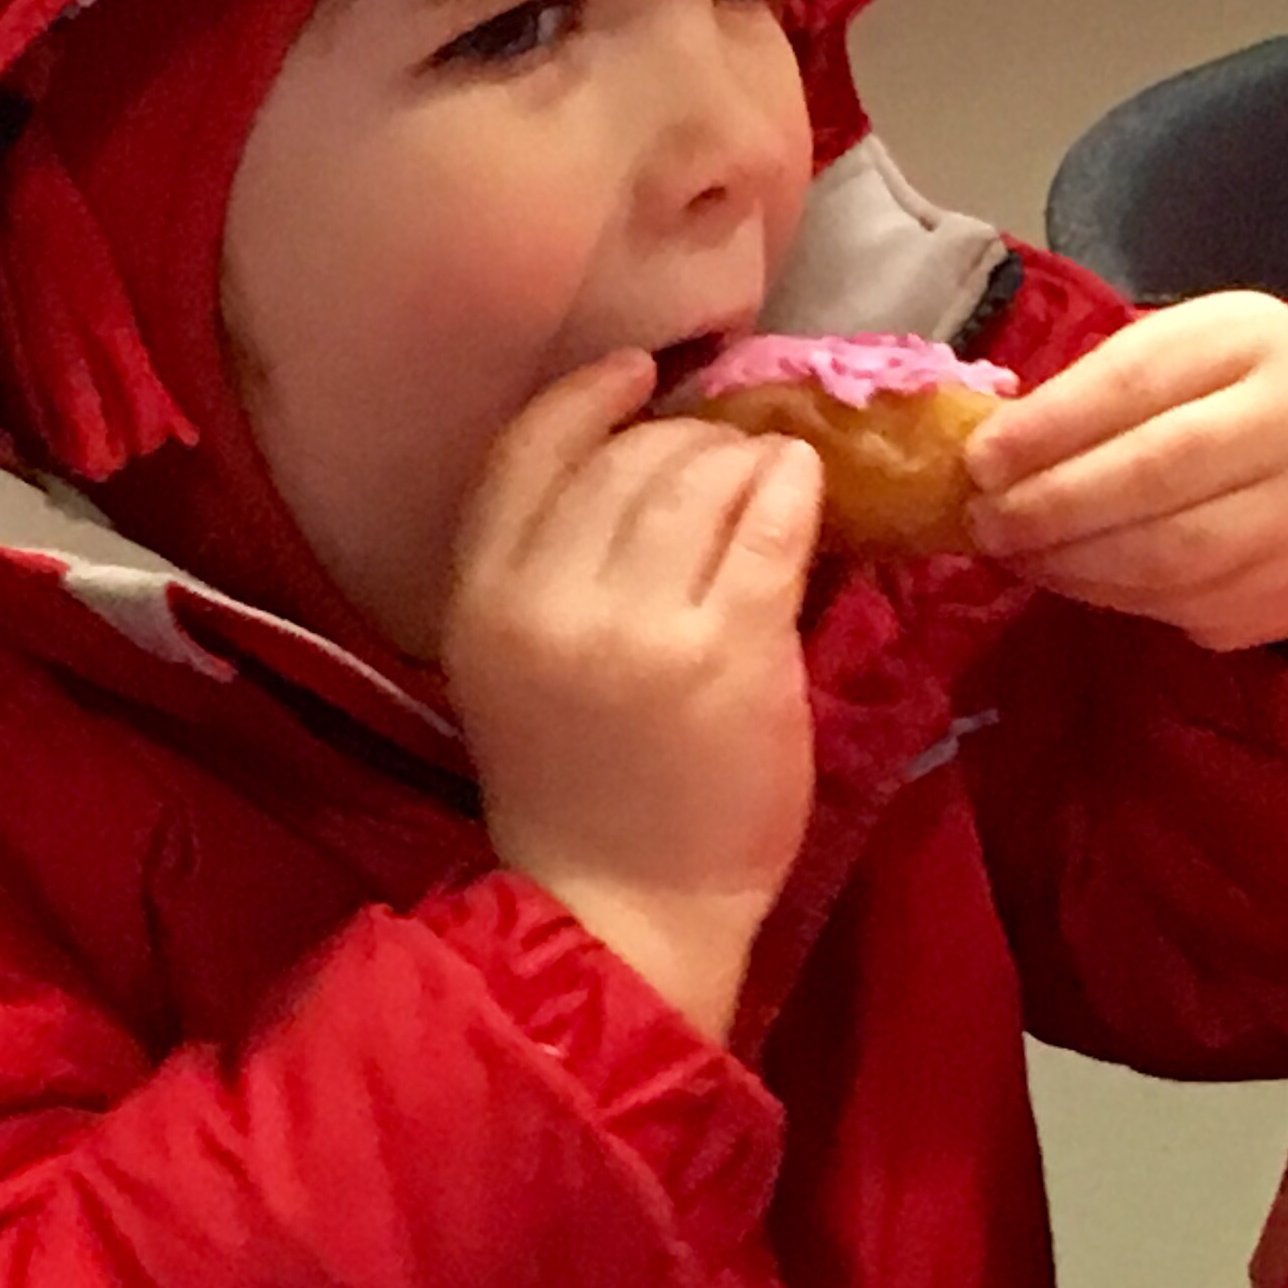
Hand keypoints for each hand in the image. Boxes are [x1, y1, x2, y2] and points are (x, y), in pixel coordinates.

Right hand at [443, 351, 822, 1037]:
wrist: (623, 913)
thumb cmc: (580, 792)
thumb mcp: (515, 667)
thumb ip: (552, 568)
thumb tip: (646, 454)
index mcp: (481, 601)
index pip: (526, 450)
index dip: (587, 396)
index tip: (637, 373)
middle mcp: (547, 601)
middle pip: (627, 456)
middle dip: (688, 436)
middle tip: (728, 451)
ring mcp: (638, 625)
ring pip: (700, 477)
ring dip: (747, 459)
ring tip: (771, 473)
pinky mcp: (727, 651)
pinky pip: (769, 526)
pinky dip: (793, 491)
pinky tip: (806, 490)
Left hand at [964, 293, 1287, 652]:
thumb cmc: (1222, 404)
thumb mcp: (1174, 362)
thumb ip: (1095, 393)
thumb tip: (991, 450)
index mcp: (1252, 338)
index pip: (1138, 379)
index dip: (1050, 424)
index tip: (979, 460)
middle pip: (1157, 469)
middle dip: (1053, 502)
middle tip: (985, 521)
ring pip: (1172, 551)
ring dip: (1074, 560)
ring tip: (1015, 553)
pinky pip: (1187, 602)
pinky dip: (1112, 596)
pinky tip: (1068, 579)